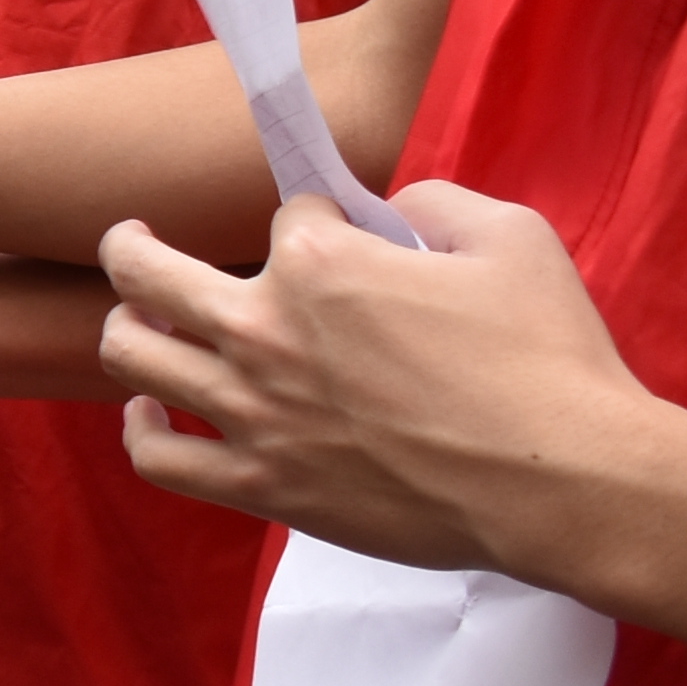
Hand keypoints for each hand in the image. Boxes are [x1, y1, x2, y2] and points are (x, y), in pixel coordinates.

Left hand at [93, 182, 686, 595]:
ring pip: (131, 353)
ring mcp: (253, 411)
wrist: (560, 482)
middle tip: (131, 237)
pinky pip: (158, 456)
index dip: (314, 218)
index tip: (337, 231)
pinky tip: (148, 408)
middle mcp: (264, 329)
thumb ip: (437, 202)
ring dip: (126, 324)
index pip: (284, 217)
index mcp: (319, 260)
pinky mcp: (263, 484)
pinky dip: (139, 428)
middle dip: (132, 244)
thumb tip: (394, 210)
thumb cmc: (547, 358)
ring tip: (136, 316)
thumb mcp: (511, 236)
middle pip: (148, 270)